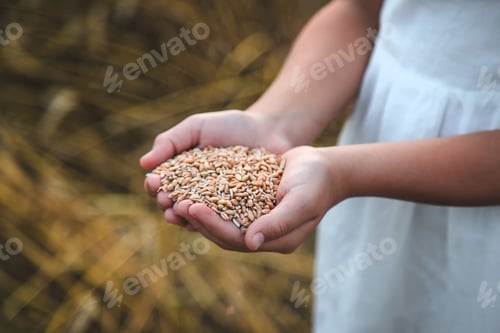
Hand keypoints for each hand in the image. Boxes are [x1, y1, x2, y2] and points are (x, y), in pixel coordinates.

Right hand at [140, 110, 293, 230]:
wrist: (267, 130)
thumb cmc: (229, 126)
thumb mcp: (196, 127)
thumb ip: (170, 142)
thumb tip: (143, 164)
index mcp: (182, 176)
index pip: (162, 185)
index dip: (155, 186)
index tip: (153, 183)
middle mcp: (196, 194)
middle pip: (176, 204)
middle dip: (168, 203)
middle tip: (166, 201)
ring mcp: (217, 206)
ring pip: (196, 216)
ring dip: (186, 217)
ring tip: (181, 213)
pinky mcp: (238, 214)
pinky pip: (223, 220)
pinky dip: (214, 221)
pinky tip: (208, 220)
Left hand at [171, 146, 344, 252]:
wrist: (324, 167)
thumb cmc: (317, 183)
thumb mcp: (302, 201)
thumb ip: (278, 223)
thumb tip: (250, 243)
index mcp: (274, 240)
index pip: (235, 237)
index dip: (211, 224)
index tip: (190, 207)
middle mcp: (261, 234)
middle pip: (222, 232)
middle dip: (198, 219)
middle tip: (174, 203)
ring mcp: (255, 219)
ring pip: (220, 220)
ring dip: (198, 210)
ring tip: (176, 196)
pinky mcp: (250, 203)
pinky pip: (224, 204)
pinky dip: (207, 197)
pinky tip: (190, 186)